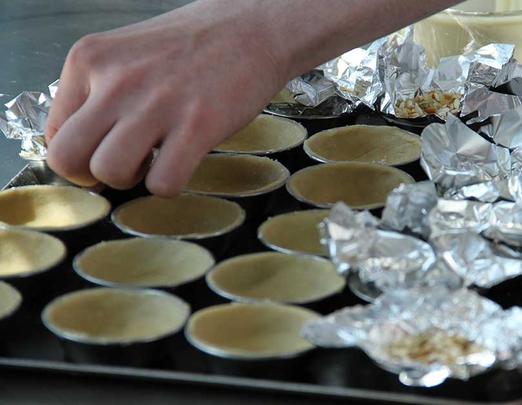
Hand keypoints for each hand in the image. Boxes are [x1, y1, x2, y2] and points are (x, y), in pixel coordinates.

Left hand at [45, 0, 457, 196]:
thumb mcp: (139, 58)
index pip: (54, 133)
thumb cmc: (206, 42)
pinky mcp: (197, 125)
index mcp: (94, 59)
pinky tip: (199, 157)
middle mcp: (116, 79)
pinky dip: (177, 184)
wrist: (266, 20)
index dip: (77, 158)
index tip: (104, 163)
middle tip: (135, 168)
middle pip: (73, 162)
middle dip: (100, 176)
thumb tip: (88, 147)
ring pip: (115, 177)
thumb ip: (106, 97)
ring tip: (172, 158)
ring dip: (142, 181)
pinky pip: (164, 183)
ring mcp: (156, 102)